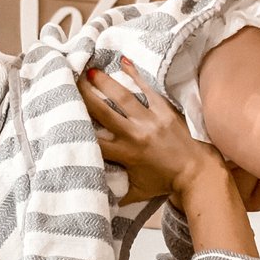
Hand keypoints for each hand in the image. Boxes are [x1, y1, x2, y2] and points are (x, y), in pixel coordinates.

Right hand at [77, 59, 225, 205]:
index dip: (77, 128)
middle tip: (69, 80)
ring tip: (90, 70)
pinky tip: (123, 61)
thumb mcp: (137, 192)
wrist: (198, 173)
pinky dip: (135, 74)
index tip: (62, 115)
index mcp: (125, 155)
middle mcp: (135, 135)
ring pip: (123, 97)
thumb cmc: (165, 183)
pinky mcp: (165, 110)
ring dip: (105, 82)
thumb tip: (96, 198)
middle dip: (85, 96)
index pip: (95, 140)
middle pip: (104, 112)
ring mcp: (151, 120)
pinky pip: (147, 89)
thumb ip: (115, 194)